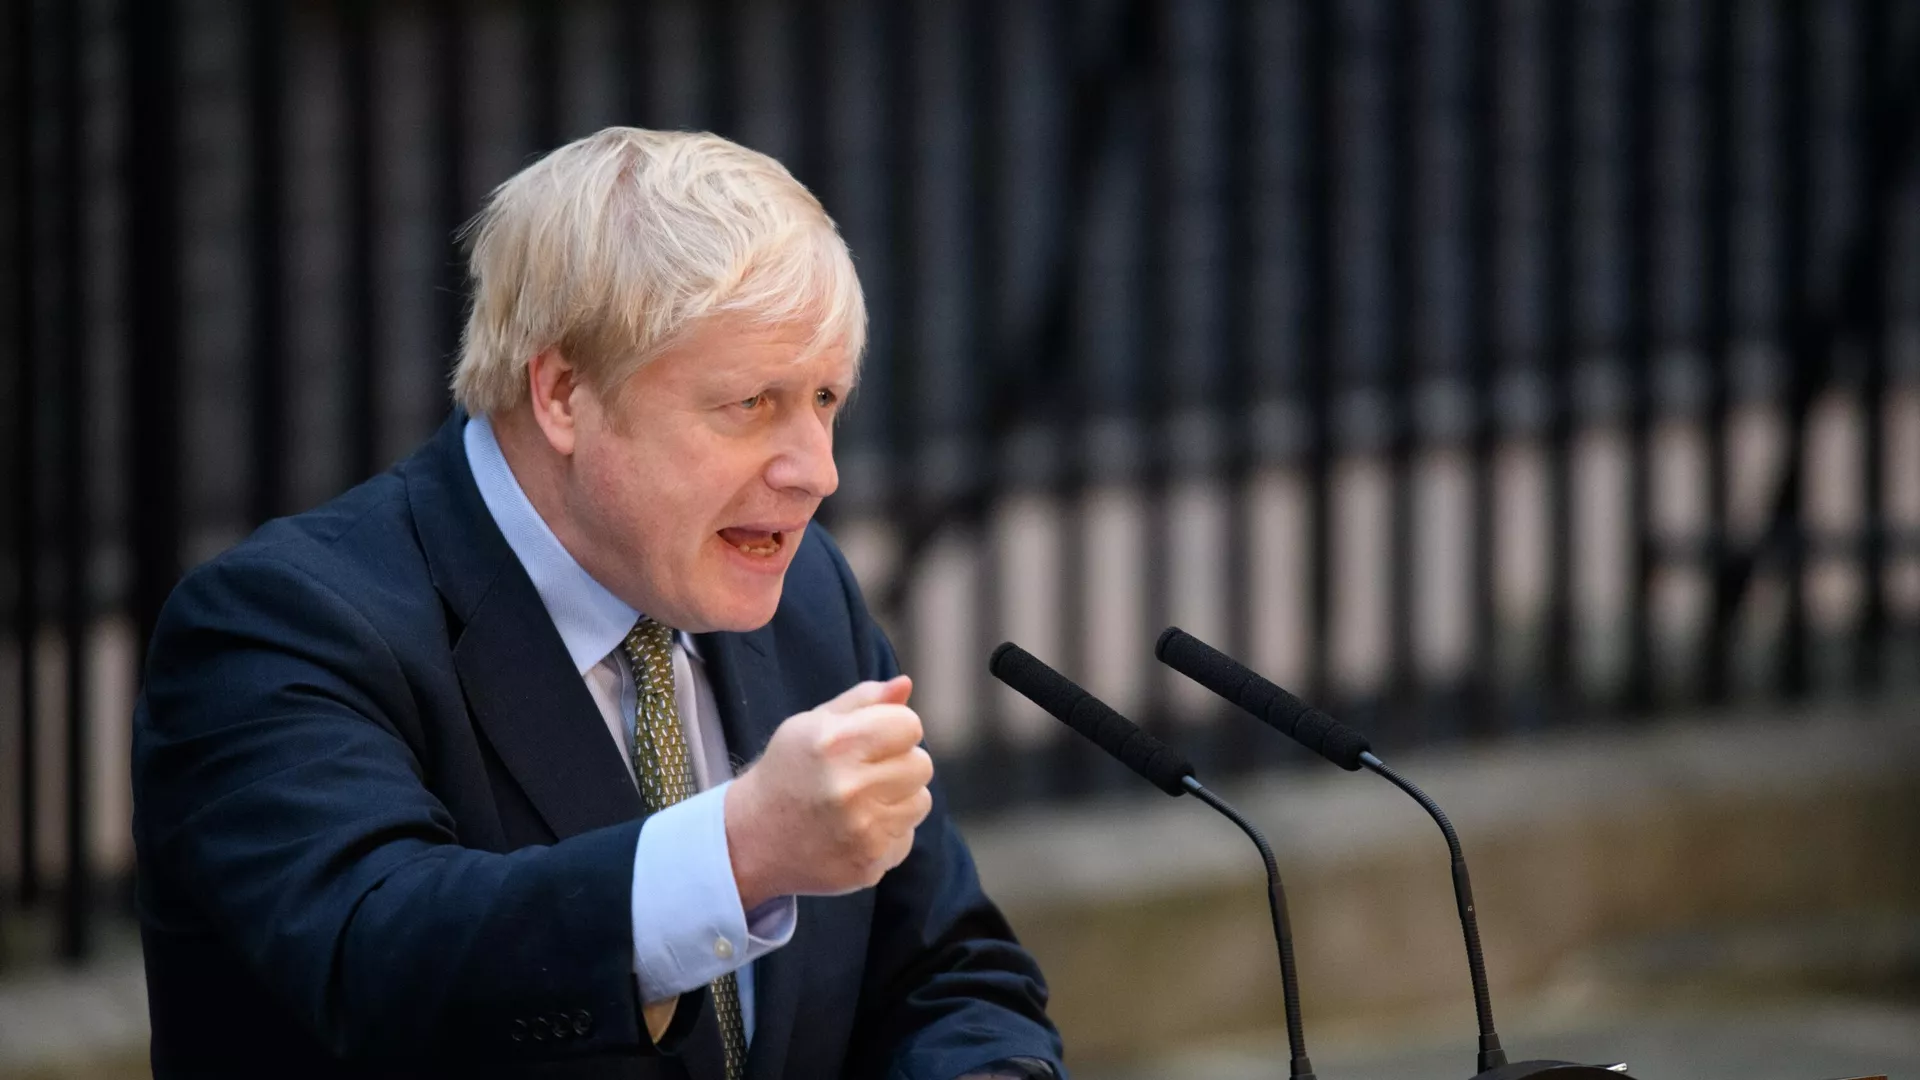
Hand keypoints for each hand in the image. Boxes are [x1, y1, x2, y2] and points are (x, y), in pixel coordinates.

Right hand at [724, 675, 933, 907]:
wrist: (751, 838)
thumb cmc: (788, 772)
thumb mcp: (813, 725)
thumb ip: (863, 700)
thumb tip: (905, 684)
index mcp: (836, 743)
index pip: (909, 725)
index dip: (894, 729)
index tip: (872, 740)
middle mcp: (849, 788)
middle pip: (921, 765)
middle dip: (898, 764)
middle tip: (864, 773)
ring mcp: (860, 831)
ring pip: (920, 801)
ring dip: (897, 799)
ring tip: (860, 802)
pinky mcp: (868, 864)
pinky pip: (906, 837)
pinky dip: (887, 832)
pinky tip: (854, 830)